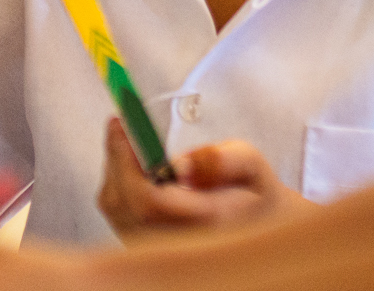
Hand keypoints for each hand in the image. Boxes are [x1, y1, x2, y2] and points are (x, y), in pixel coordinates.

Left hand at [98, 119, 307, 238]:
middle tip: (119, 123)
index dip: (128, 161)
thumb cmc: (253, 191)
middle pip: (124, 204)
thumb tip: (180, 164)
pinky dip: (117, 184)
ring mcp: (160, 249)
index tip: (124, 124)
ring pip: (116, 209)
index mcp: (205, 222)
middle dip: (117, 157)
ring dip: (115, 168)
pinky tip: (132, 165)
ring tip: (127, 139)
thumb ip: (222, 160)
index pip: (150, 200)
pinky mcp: (146, 246)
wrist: (258, 224)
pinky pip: (117, 215)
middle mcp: (178, 243)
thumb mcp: (251, 165)